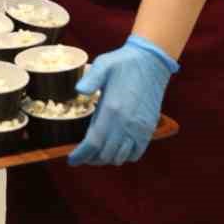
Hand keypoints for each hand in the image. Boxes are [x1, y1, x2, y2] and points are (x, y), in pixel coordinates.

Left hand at [68, 35, 177, 166]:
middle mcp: (126, 123)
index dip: (81, 155)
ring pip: (121, 157)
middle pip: (106, 154)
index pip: (94, 143)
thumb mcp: (103, 64)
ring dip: (107, 158)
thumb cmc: (124, 63)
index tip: (72, 160)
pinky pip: (137, 153)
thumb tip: (78, 91)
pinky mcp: (149, 128)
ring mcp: (140, 128)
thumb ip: (90, 79)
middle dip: (91, 158)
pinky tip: (116, 149)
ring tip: (96, 154)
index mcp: (112, 109)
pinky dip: (125, 156)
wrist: (152, 62)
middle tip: (82, 155)